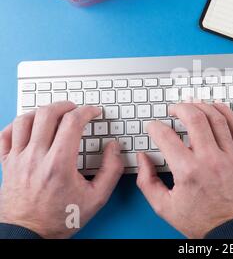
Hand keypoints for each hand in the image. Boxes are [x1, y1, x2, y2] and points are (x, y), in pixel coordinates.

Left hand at [0, 102, 123, 237]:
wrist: (28, 234)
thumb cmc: (60, 218)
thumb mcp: (97, 198)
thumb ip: (111, 170)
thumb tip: (114, 148)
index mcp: (59, 164)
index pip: (72, 122)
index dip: (87, 111)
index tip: (93, 112)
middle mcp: (36, 157)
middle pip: (48, 114)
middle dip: (65, 106)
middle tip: (75, 108)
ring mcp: (18, 159)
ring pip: (25, 120)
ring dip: (42, 111)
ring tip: (54, 114)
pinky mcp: (7, 164)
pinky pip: (5, 135)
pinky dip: (16, 125)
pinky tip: (28, 126)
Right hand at [136, 102, 232, 238]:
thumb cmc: (201, 221)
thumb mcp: (165, 207)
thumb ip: (147, 182)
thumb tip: (142, 159)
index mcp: (188, 171)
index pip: (166, 137)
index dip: (155, 127)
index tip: (154, 127)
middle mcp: (210, 159)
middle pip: (194, 119)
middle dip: (180, 108)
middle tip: (174, 109)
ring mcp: (230, 156)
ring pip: (216, 118)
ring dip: (202, 106)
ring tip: (193, 105)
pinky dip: (226, 114)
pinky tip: (217, 108)